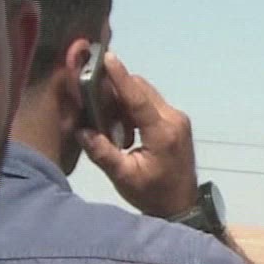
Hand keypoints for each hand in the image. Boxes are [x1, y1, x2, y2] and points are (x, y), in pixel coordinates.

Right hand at [78, 52, 200, 217]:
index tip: (107, 57)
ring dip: (124, 100)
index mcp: (162, 133)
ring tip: (112, 126)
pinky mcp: (177, 121)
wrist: (182, 207)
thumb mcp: (123, 177)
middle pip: (141, 89)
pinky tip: (125, 129)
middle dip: (116, 90)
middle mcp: (174, 119)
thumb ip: (103, 152)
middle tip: (96, 105)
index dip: (120, 77)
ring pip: (146, 93)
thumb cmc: (152, 195)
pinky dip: (134, 108)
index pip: (138, 97)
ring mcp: (178, 118)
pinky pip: (151, 103)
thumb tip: (82, 130)